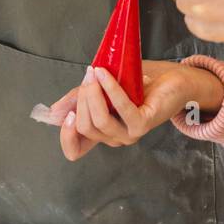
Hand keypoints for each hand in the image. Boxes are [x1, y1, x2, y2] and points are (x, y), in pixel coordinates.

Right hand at [33, 60, 223, 161]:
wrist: (170, 80)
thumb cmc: (136, 84)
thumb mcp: (100, 89)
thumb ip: (77, 100)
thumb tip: (53, 113)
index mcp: (102, 132)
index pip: (75, 151)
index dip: (66, 137)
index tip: (65, 115)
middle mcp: (114, 138)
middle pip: (84, 127)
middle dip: (81, 99)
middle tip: (87, 75)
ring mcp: (129, 134)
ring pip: (99, 122)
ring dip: (92, 94)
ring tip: (95, 73)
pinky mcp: (143, 123)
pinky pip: (120, 109)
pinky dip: (110, 89)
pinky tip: (104, 74)